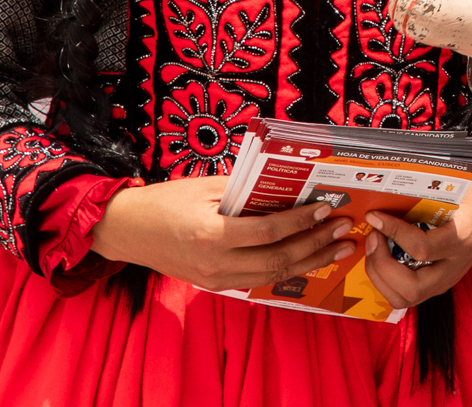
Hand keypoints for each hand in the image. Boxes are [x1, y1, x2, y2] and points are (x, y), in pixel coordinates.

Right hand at [88, 175, 355, 292]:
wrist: (127, 231)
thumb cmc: (164, 202)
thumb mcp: (204, 187)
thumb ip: (244, 192)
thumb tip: (285, 187)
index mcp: (210, 235)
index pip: (267, 232)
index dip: (300, 222)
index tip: (325, 209)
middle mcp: (215, 263)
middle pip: (277, 259)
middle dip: (315, 244)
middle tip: (344, 229)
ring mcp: (215, 278)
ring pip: (273, 275)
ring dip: (310, 262)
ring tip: (339, 249)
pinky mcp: (215, 284)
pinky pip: (259, 278)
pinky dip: (287, 269)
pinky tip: (309, 258)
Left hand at [361, 170, 471, 309]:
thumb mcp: (460, 187)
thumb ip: (428, 189)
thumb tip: (389, 185)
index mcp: (462, 239)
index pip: (423, 248)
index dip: (394, 233)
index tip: (375, 216)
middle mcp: (453, 267)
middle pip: (412, 288)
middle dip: (381, 265)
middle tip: (373, 236)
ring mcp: (446, 280)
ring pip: (405, 298)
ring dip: (380, 277)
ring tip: (374, 248)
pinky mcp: (438, 284)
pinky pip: (405, 295)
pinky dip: (385, 280)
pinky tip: (381, 258)